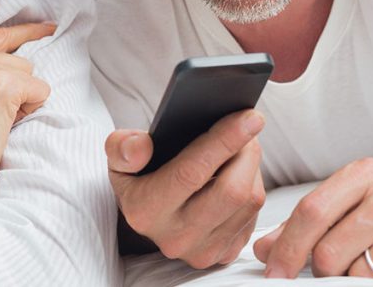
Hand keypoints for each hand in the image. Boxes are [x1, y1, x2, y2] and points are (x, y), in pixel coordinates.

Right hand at [0, 22, 54, 208]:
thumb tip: (11, 66)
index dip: (27, 31)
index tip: (49, 27)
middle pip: (19, 60)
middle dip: (16, 88)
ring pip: (30, 75)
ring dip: (21, 101)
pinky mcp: (4, 86)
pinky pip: (40, 90)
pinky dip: (30, 110)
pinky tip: (5, 126)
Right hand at [109, 109, 265, 266]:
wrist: (147, 216)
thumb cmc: (137, 177)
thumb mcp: (118, 156)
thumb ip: (122, 147)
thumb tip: (142, 146)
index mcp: (146, 210)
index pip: (192, 172)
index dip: (224, 142)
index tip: (249, 118)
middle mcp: (175, 236)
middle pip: (231, 191)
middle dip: (247, 153)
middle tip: (248, 125)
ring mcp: (202, 250)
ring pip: (249, 202)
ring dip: (253, 168)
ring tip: (243, 146)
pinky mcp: (223, 254)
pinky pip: (253, 216)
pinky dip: (254, 188)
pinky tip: (241, 173)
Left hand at [254, 158, 372, 278]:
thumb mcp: (357, 199)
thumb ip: (309, 222)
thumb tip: (263, 249)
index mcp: (365, 174)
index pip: (311, 212)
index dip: (287, 248)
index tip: (273, 272)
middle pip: (331, 251)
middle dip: (321, 272)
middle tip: (330, 272)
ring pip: (361, 276)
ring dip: (355, 281)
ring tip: (370, 266)